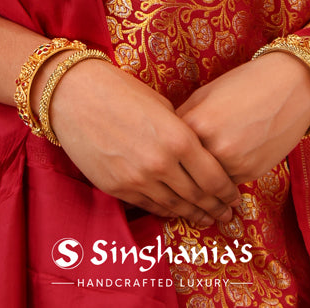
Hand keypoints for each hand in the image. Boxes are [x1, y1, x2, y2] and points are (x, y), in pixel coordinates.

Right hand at [37, 57, 243, 227]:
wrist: (75, 95)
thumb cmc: (120, 91)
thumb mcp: (161, 105)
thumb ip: (181, 131)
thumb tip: (194, 150)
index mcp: (177, 138)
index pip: (213, 176)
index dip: (227, 191)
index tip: (235, 196)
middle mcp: (161, 164)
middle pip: (197, 196)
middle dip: (215, 207)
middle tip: (227, 215)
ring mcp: (138, 180)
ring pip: (174, 206)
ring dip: (192, 214)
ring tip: (206, 218)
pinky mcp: (117, 189)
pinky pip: (149, 206)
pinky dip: (166, 210)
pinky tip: (175, 211)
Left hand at [174, 53, 309, 182]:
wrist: (290, 86)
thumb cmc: (245, 84)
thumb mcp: (207, 94)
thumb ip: (186, 117)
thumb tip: (167, 138)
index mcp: (196, 122)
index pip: (169, 147)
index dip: (165, 152)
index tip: (161, 156)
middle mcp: (212, 147)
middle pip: (185, 172)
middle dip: (180, 175)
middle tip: (174, 179)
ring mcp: (233, 163)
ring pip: (206, 184)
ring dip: (201, 185)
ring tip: (195, 183)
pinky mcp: (251, 173)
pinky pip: (227, 184)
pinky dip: (222, 183)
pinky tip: (220, 177)